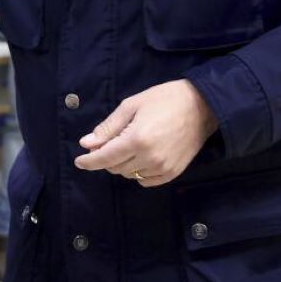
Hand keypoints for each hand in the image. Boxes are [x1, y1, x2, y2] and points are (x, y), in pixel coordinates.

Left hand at [73, 80, 219, 187]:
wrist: (202, 106)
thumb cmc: (164, 100)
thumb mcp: (131, 106)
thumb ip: (108, 128)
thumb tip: (86, 144)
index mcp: (137, 139)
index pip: (105, 157)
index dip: (89, 161)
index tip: (79, 161)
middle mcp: (149, 158)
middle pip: (115, 168)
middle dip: (106, 157)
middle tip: (108, 142)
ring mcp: (163, 167)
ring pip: (129, 175)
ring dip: (122, 164)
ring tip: (129, 145)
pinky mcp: (174, 172)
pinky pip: (146, 181)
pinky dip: (138, 172)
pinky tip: (140, 158)